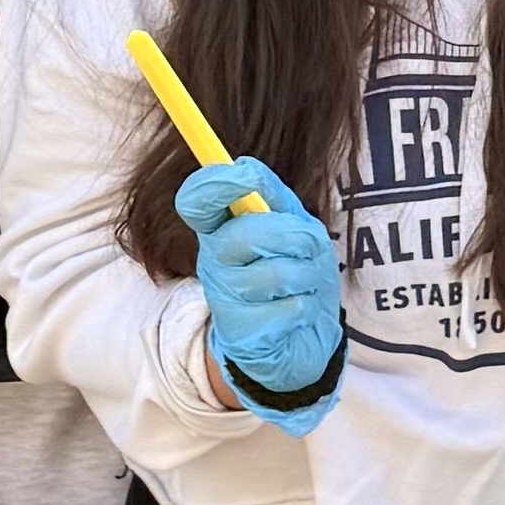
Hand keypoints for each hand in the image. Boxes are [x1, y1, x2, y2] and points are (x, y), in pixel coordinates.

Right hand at [180, 156, 341, 429]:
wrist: (301, 339)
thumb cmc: (294, 274)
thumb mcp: (292, 228)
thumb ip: (272, 197)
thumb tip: (245, 165)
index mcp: (220, 229)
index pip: (195, 202)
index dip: (214, 184)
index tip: (244, 176)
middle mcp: (212, 261)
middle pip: (245, 233)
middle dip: (294, 236)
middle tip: (309, 246)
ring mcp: (223, 299)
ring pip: (276, 273)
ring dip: (308, 275)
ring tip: (304, 283)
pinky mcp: (242, 334)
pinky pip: (290, 307)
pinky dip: (308, 306)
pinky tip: (298, 312)